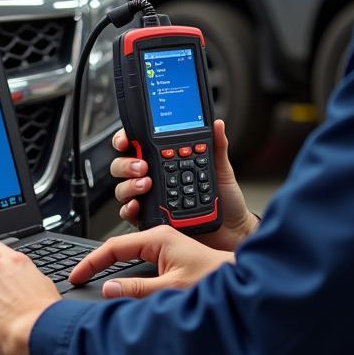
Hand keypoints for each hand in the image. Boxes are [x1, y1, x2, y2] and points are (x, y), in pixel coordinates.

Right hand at [69, 224, 232, 297]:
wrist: (244, 280)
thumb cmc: (216, 280)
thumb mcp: (173, 288)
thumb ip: (138, 289)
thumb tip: (109, 289)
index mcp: (159, 238)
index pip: (113, 246)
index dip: (91, 261)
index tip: (76, 274)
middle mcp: (162, 238)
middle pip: (119, 248)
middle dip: (97, 261)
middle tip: (79, 276)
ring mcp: (168, 247)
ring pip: (130, 254)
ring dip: (112, 265)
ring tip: (93, 277)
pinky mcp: (174, 257)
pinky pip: (142, 261)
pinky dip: (127, 270)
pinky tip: (122, 280)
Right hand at [110, 119, 258, 252]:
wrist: (231, 230)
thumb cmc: (224, 199)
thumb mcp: (221, 168)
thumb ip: (217, 145)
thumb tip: (218, 124)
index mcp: (165, 160)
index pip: (137, 145)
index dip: (125, 139)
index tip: (127, 140)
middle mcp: (153, 177)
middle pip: (123, 165)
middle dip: (126, 163)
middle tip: (142, 166)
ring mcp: (149, 198)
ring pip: (123, 188)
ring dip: (129, 184)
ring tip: (147, 184)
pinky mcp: (150, 219)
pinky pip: (129, 214)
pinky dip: (129, 208)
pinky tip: (138, 205)